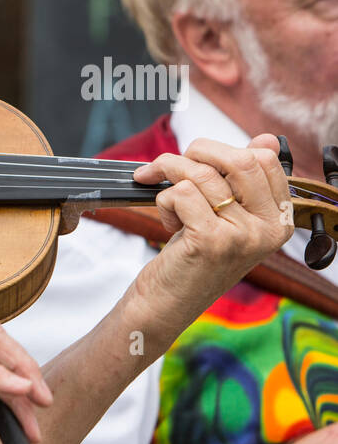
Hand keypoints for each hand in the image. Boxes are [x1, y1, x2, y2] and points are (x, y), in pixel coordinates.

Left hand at [130, 135, 291, 331]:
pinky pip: (181, 193)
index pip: (263, 159)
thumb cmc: (192, 258)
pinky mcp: (211, 241)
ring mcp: (242, 236)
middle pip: (238, 159)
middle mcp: (267, 229)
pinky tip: (169, 222)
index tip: (198, 161)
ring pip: (201, 175)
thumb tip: (264, 138)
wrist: (166, 304)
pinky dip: (163, 201)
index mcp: (279, 219)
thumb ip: (242, 182)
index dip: (222, 151)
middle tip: (169, 167)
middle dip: (194, 153)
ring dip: (170, 180)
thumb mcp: (225, 218)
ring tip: (168, 204)